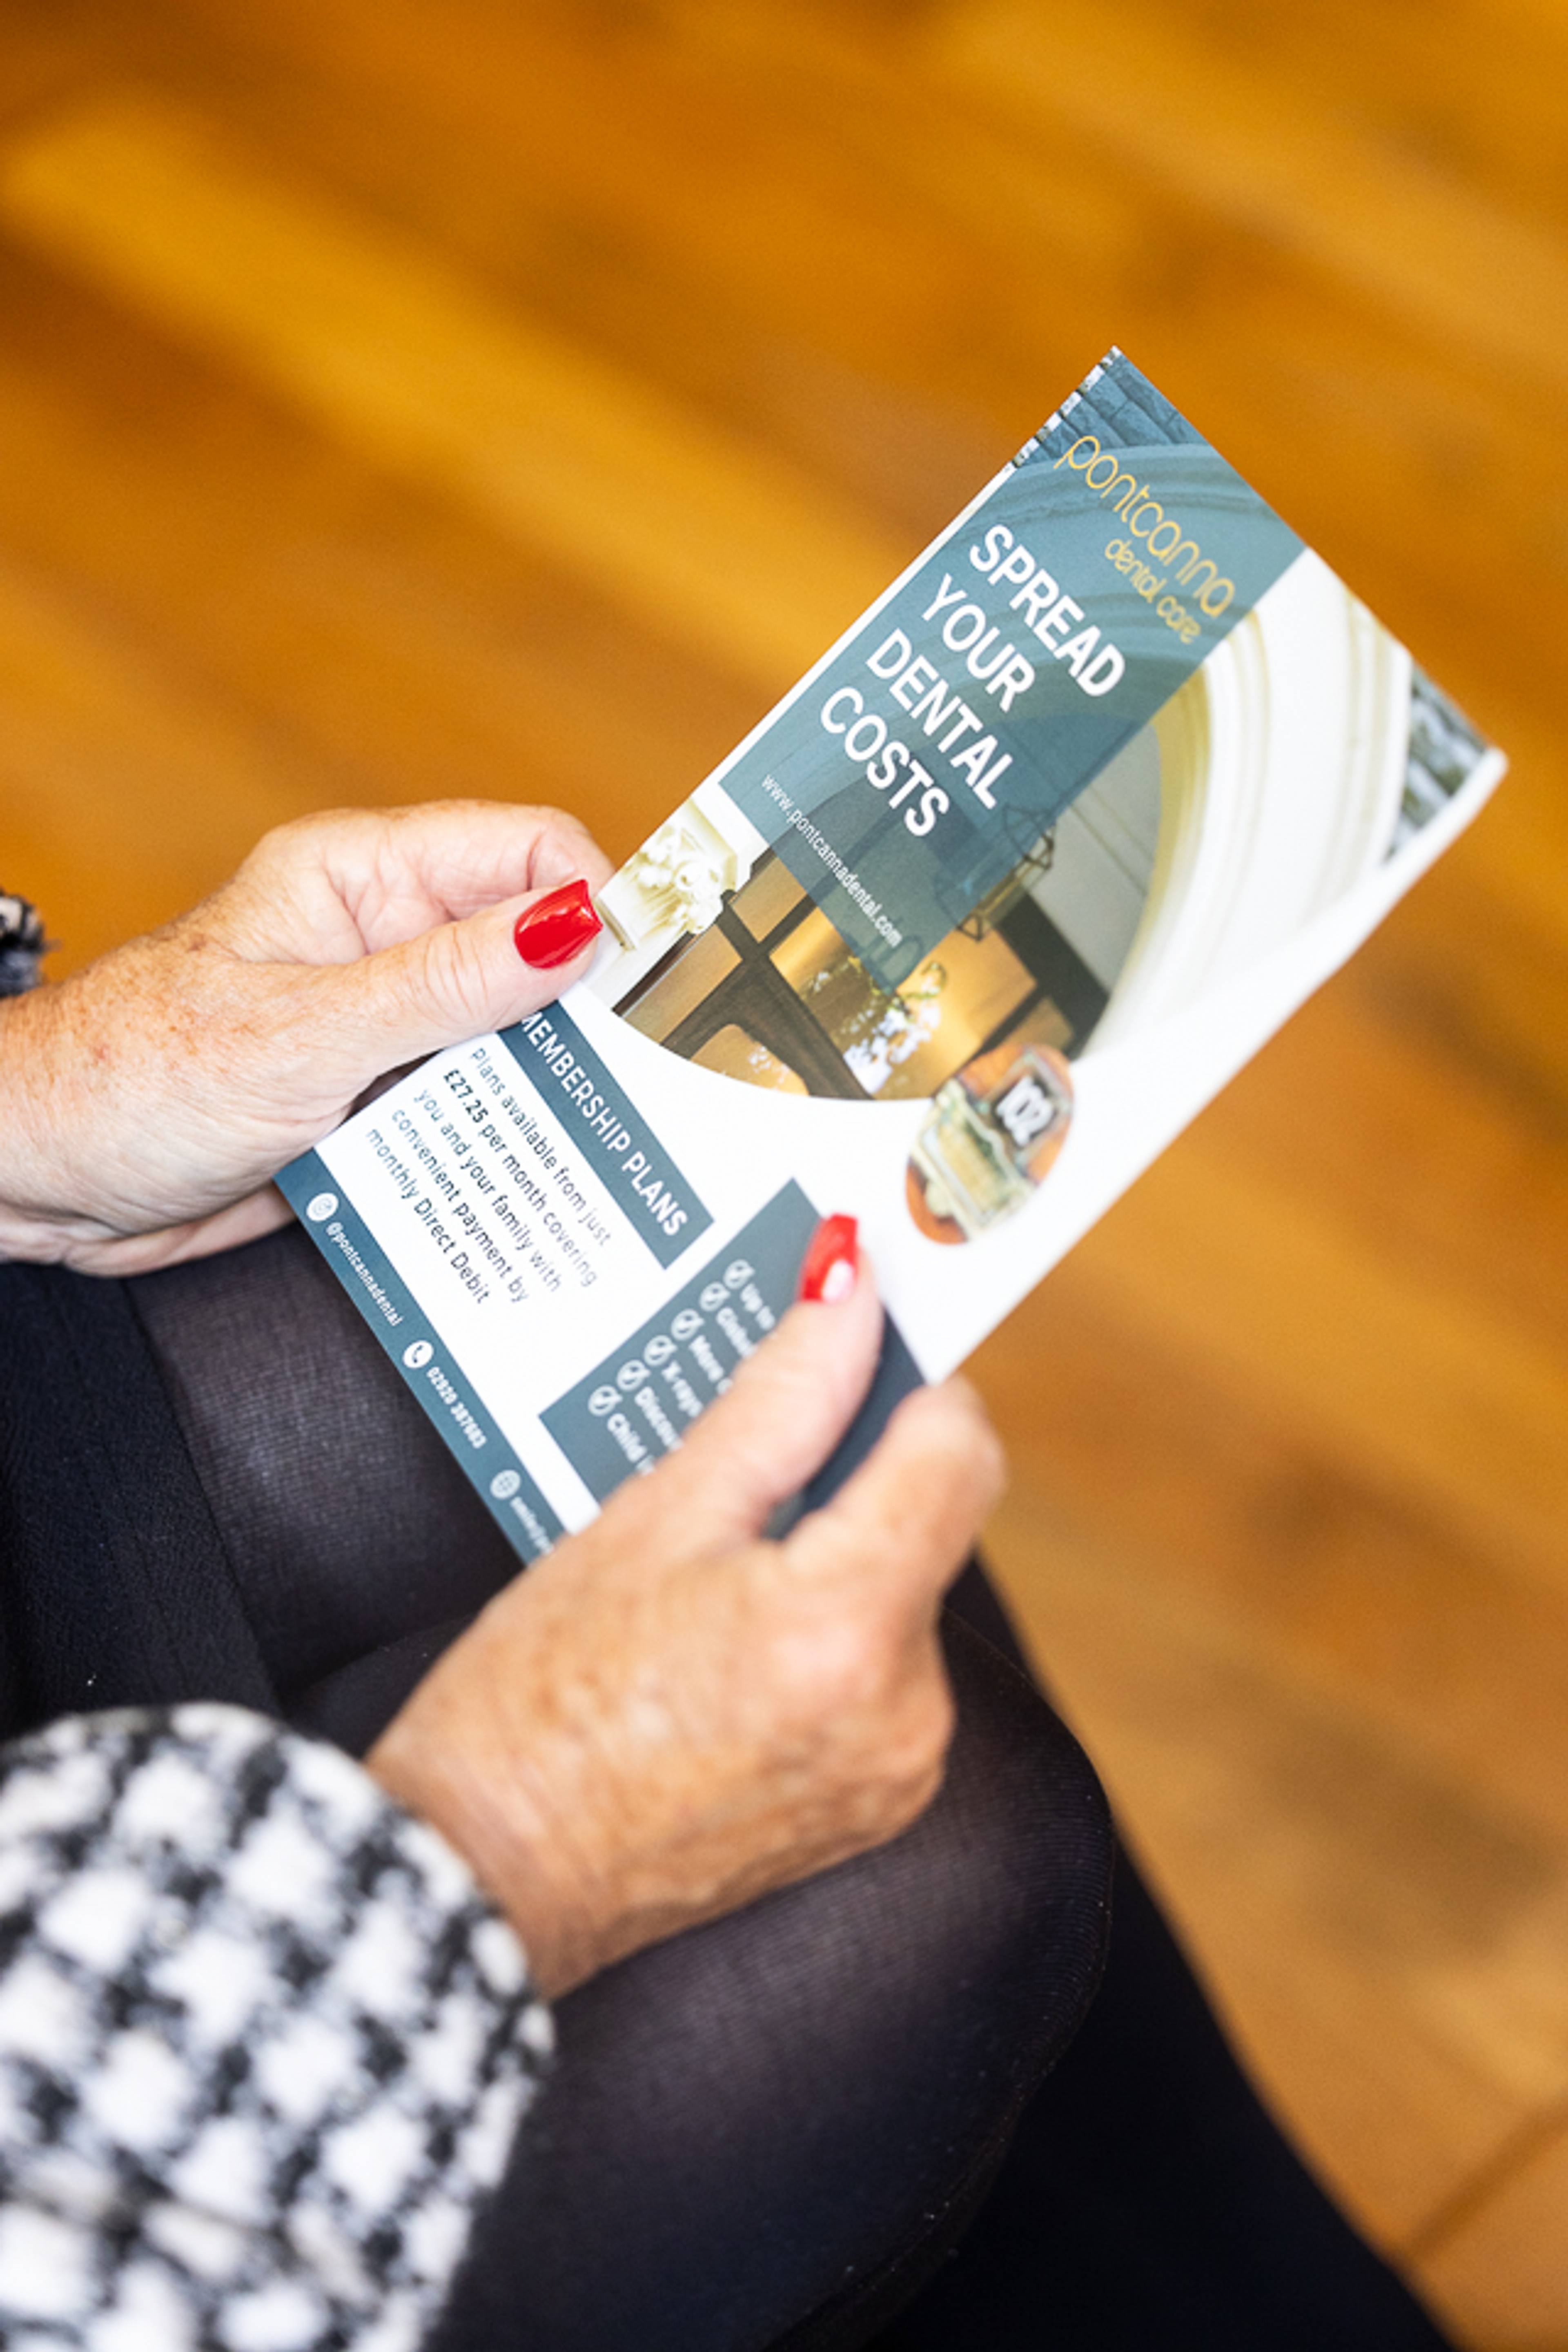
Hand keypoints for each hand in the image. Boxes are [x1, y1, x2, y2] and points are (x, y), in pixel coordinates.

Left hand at [0, 801, 612, 1272]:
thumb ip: (445, 986)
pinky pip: (473, 1116)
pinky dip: (506, 1144)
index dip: (597, 904)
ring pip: (515, 1045)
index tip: (646, 978)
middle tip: (650, 1078)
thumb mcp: (302, 1033)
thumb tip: (576, 928)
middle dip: (592, 1010)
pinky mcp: (379, 1107)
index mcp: (365, 880)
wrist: (40, 1181)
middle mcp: (386, 945)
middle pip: (539, 954)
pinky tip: (541, 1178)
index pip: (527, 853)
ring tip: (608, 1141)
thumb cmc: (129, 1079)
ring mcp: (386, 1030)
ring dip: (553, 1090)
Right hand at [367, 1247, 1004, 1995]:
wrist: (486, 1873)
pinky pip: (890, 1672)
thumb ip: (778, 1401)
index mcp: (845, 1628)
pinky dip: (833, 1634)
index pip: (956, 1446)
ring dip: (839, 1556)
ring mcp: (901, 1770)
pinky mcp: (883, 1803)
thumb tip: (850, 1294)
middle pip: (932, 1516)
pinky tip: (729, 1649)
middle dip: (850, 1477)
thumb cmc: (535, 1703)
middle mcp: (903, 1710)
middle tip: (735, 1477)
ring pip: (907, 1590)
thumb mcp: (651, 1518)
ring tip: (709, 1581)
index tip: (850, 1343)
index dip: (905, 1380)